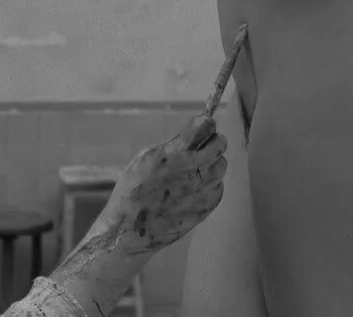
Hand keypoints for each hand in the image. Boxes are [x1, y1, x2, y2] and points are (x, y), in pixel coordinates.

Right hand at [95, 114, 226, 252]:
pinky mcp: (206, 208)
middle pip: (220, 144)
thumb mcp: (147, 157)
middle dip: (214, 140)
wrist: (130, 229)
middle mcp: (192, 172)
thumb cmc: (133, 189)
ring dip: (213, 162)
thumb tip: (198, 132)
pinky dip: (211, 183)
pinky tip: (194, 186)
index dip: (206, 123)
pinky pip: (218, 187)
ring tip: (196, 167)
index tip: (203, 124)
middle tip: (204, 142)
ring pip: (222, 166)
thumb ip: (175, 145)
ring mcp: (201, 191)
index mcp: (174, 154)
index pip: (206, 126)